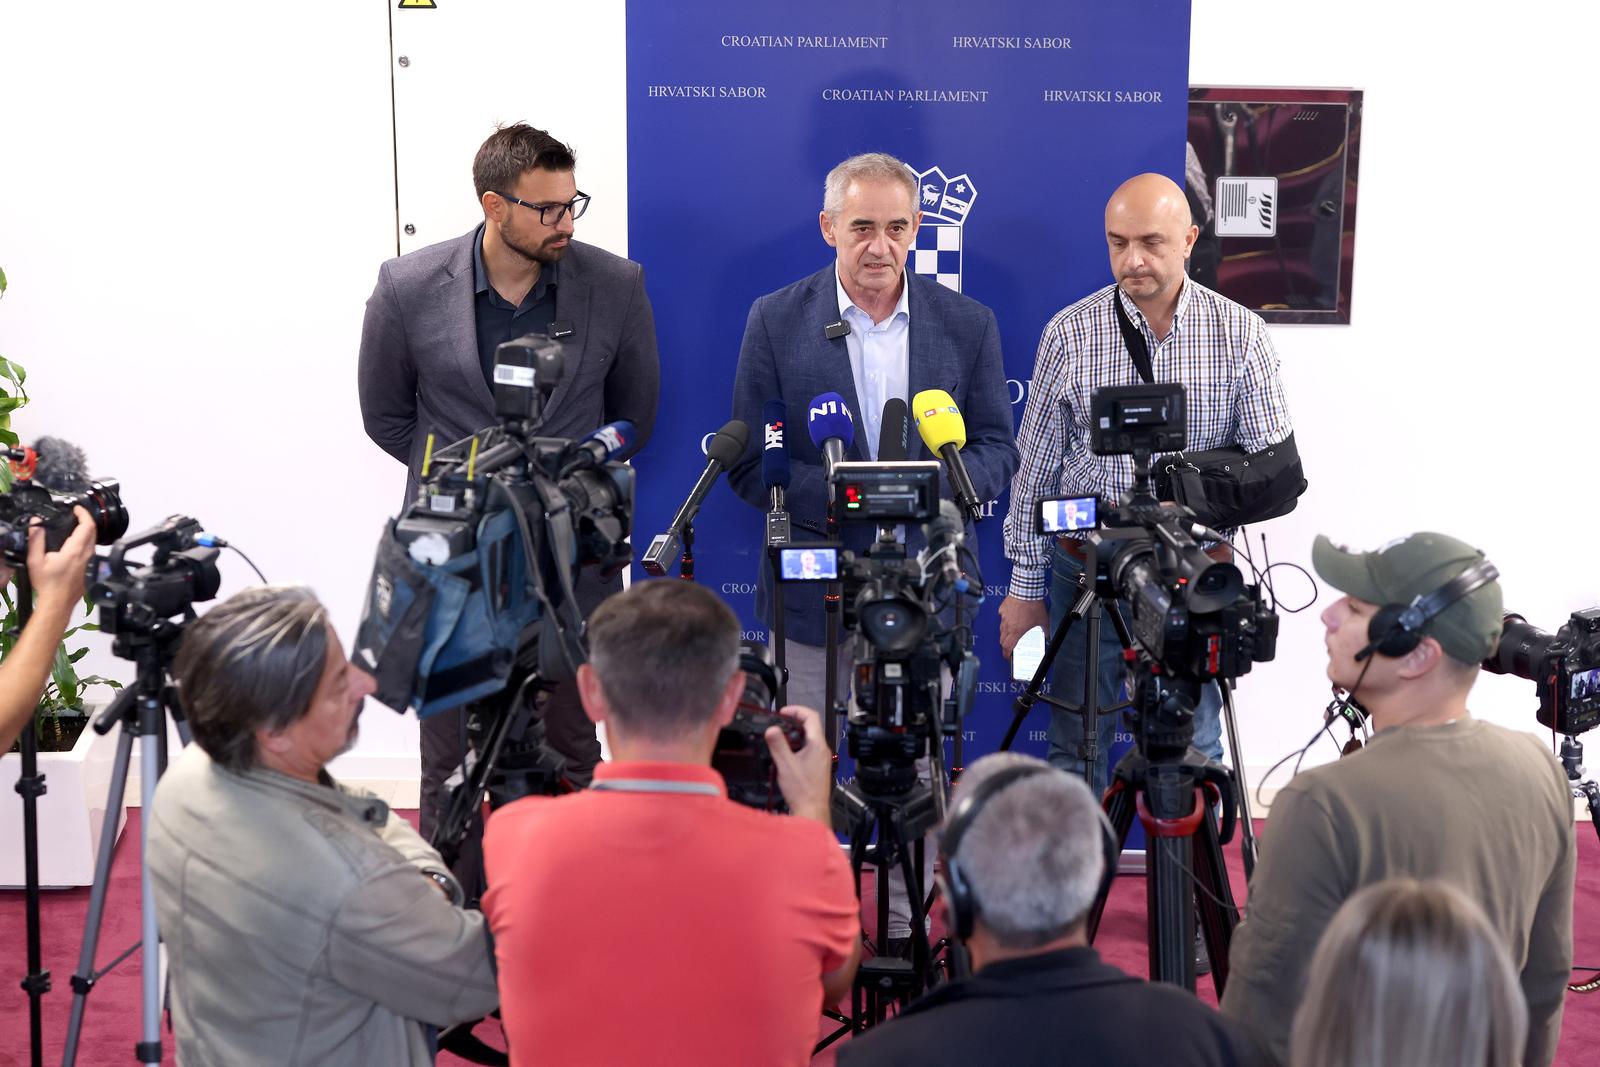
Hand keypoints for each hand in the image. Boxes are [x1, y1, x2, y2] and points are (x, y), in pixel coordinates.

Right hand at [27, 507, 95, 611]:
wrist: (57, 602)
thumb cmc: (47, 584)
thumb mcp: (35, 560)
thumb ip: (36, 540)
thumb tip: (35, 524)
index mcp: (75, 550)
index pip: (87, 526)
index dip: (84, 513)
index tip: (77, 509)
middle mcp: (87, 555)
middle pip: (93, 532)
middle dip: (86, 520)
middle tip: (75, 516)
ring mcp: (91, 563)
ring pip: (93, 542)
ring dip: (86, 533)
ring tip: (74, 529)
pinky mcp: (91, 569)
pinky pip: (92, 552)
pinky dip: (86, 544)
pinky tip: (75, 546)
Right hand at [765, 704, 832, 825]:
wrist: (812, 810)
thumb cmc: (803, 791)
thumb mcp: (785, 765)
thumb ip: (778, 745)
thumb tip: (771, 729)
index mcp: (817, 745)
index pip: (811, 716)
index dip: (796, 710)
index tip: (783, 712)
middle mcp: (822, 749)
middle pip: (810, 726)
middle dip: (793, 721)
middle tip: (779, 722)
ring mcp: (821, 758)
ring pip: (808, 738)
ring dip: (794, 735)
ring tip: (779, 738)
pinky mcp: (817, 766)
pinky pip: (808, 749)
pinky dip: (796, 746)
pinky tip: (786, 755)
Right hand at [998, 595, 1048, 658]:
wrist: (1026, 591)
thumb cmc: (1033, 604)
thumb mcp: (1043, 620)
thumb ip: (1044, 630)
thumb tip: (1047, 635)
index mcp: (1016, 631)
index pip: (1007, 647)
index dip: (1006, 654)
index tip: (1007, 656)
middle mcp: (1008, 626)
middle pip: (1002, 640)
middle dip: (1005, 645)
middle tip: (1010, 645)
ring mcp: (1004, 617)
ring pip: (1001, 629)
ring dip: (1005, 633)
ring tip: (1012, 631)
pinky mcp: (1002, 609)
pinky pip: (1002, 618)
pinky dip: (1006, 620)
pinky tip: (1013, 617)